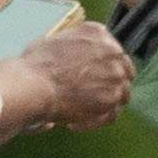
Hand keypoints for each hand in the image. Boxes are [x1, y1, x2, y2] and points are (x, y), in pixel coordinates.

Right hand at [0, 20, 133, 142]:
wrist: (33, 85)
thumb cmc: (35, 64)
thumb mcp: (55, 40)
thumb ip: (73, 46)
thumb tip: (69, 57)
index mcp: (99, 34)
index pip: (112, 50)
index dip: (103, 65)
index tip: (94, 75)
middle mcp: (113, 52)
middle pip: (124, 71)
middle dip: (110, 83)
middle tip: (93, 95)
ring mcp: (116, 76)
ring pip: (121, 94)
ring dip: (103, 105)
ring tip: (80, 113)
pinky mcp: (112, 100)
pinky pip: (111, 115)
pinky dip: (94, 122)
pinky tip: (75, 124)